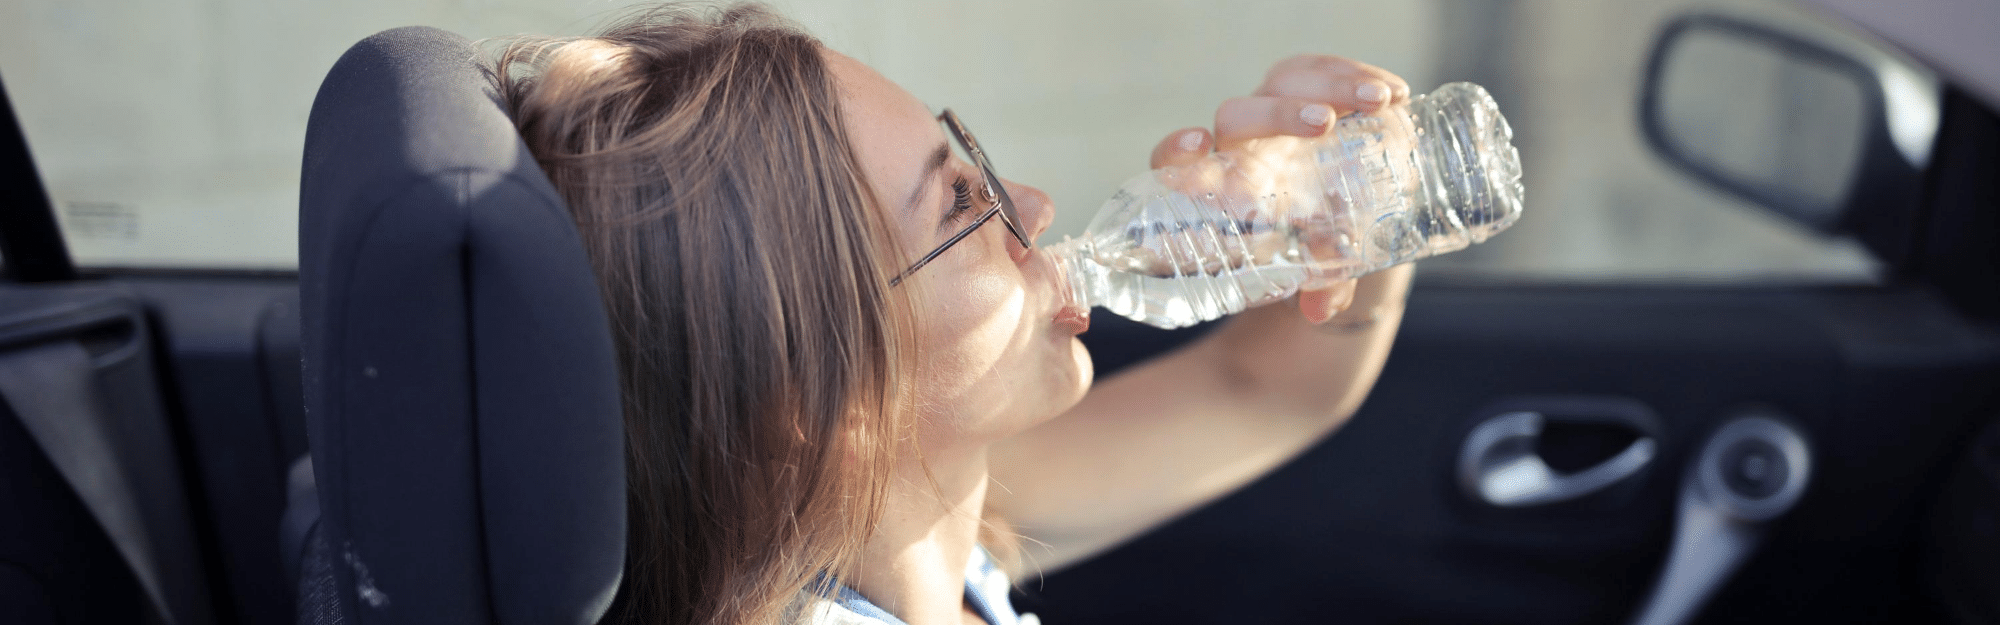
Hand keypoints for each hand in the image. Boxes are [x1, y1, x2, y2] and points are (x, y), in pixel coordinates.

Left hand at [1147, 55, 1410, 323]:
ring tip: (1377, 104)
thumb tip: (1320, 309)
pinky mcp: (1310, 88)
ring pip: (1285, 83)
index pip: (1177, 161)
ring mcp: (1275, 110)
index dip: (1177, 152)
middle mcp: (1241, 144)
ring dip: (1330, 88)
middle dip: (1277, 116)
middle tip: (1324, 125)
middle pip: (1236, 116)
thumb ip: (1321, 284)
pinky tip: (1395, 94)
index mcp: (1222, 187)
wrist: (1347, 216)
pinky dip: (1358, 76)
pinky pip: (1324, 70)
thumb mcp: (1318, 267)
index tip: (1195, 144)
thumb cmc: (1311, 246)